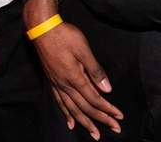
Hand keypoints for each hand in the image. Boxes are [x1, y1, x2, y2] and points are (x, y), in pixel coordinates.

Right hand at [25, 0, 121, 139]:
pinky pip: (60, 102)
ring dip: (85, 122)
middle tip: (114, 129)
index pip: (94, 99)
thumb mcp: (83, 49)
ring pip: (72, 109)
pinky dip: (66, 114)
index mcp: (75, 78)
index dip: (107, 109)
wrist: (42, 28)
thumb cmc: (64, 35)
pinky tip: (70, 122)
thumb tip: (107, 89)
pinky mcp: (52, 80)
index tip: (119, 116)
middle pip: (85, 108)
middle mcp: (65, 85)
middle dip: (101, 119)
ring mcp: (57, 84)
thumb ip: (95, 70)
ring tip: (94, 134)